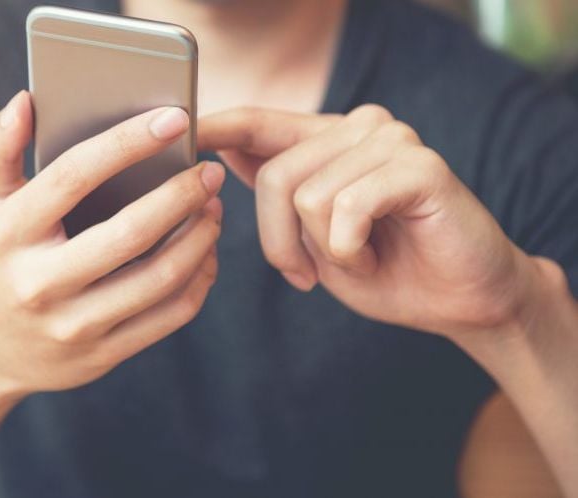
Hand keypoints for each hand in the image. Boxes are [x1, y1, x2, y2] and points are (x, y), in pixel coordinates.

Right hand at [0, 91, 223, 399]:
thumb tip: (26, 100)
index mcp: (8, 235)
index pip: (72, 177)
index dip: (126, 143)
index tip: (174, 118)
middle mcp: (38, 284)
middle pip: (129, 234)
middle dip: (181, 196)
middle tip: (209, 171)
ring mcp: (73, 326)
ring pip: (159, 279)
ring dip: (199, 238)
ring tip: (213, 207)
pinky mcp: (102, 355)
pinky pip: (168, 316)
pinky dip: (199, 279)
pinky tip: (205, 252)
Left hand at [199, 104, 545, 337]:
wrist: (459, 301)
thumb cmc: (384, 270)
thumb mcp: (311, 238)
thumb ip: (277, 195)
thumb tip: (224, 155)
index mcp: (327, 141)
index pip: (259, 122)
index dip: (217, 127)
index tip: (183, 133)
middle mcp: (358, 127)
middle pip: (273, 176)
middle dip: (279, 241)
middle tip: (308, 273)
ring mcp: (391, 140)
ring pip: (307, 196)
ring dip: (325, 251)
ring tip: (359, 258)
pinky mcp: (419, 165)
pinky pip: (347, 208)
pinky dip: (351, 250)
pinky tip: (375, 256)